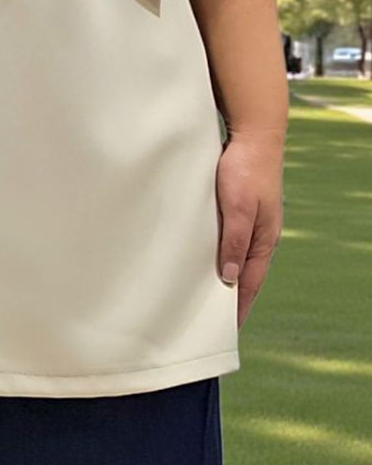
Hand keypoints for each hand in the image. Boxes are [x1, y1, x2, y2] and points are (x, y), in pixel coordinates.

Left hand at [215, 129, 283, 329]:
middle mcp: (259, 235)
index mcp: (264, 240)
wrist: (253, 134)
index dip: (238, 307)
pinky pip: (226, 239)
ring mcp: (249, 222)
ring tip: (200, 294)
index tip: (225, 330)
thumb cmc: (246, 170)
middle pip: (242, 274)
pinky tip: (200, 256)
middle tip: (208, 319)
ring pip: (233, 256)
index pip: (250, 284)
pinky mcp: (238, 208)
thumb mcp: (239, 208)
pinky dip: (216, 252)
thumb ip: (234, 242)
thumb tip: (228, 278)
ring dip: (220, 275)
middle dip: (228, 297)